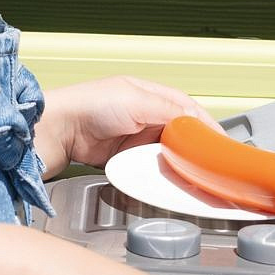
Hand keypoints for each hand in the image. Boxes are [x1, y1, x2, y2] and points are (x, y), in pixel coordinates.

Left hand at [36, 76, 211, 176]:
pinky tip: (167, 180)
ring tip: (193, 175)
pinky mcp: (121, 157)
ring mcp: (132, 136)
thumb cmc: (88, 107)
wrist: (55, 132)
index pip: (187, 109)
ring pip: (166, 151)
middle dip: (194, 147)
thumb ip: (169, 111)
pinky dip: (159, 173)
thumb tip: (196, 121)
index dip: (205, 126)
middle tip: (210, 164)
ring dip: (178, 162)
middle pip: (180, 133)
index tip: (220, 144)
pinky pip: (148, 166)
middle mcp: (143, 114)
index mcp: (149, 94)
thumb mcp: (136, 101)